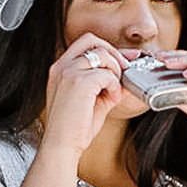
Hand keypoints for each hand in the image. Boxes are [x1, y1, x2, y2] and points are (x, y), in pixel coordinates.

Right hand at [39, 34, 127, 158]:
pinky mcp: (80, 82)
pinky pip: (108, 74)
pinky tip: (110, 99)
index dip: (107, 48)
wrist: (61, 145)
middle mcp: (61, 66)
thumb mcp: (91, 99)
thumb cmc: (73, 127)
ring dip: (115, 71)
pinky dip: (114, 86)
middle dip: (113, 52)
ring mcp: (69, 72)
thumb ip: (105, 83)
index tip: (124, 59)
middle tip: (124, 69)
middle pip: (92, 41)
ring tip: (112, 91)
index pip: (84, 44)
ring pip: (103, 55)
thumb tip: (127, 73)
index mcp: (59, 69)